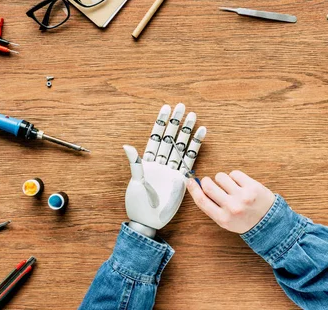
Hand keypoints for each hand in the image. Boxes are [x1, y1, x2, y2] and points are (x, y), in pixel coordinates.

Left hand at [124, 104, 205, 237]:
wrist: (150, 221)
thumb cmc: (139, 205)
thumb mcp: (136, 183)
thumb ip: (136, 163)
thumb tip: (127, 146)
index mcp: (148, 162)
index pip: (156, 138)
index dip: (161, 124)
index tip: (166, 109)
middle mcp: (161, 163)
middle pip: (170, 138)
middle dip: (176, 123)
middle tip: (182, 107)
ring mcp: (172, 170)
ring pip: (180, 147)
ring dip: (186, 132)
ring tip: (193, 117)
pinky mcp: (181, 178)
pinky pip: (189, 160)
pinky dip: (195, 147)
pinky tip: (200, 135)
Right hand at [187, 171, 274, 233]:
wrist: (269, 222)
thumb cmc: (245, 220)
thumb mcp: (226, 221)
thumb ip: (212, 206)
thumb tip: (198, 187)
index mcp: (223, 219)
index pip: (202, 200)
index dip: (193, 189)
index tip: (190, 181)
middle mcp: (232, 208)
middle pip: (208, 186)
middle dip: (207, 181)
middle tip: (211, 182)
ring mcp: (243, 196)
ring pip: (221, 176)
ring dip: (222, 179)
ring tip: (230, 186)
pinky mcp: (252, 186)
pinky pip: (235, 173)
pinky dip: (235, 177)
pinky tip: (240, 184)